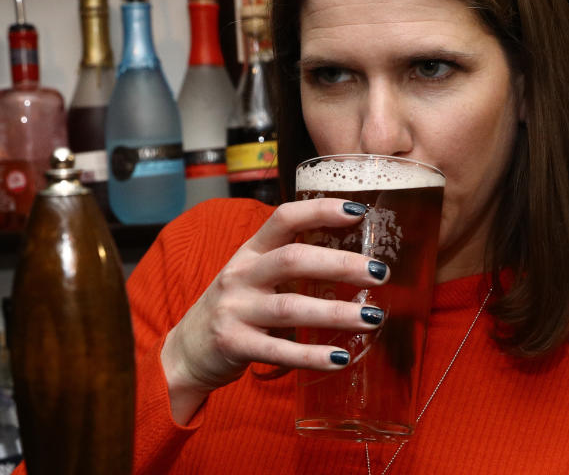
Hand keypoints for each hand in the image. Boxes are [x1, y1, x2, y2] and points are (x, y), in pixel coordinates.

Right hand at [160, 198, 388, 422]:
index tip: (358, 211)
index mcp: (251, 251)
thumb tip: (356, 257)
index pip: (284, 218)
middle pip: (293, 260)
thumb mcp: (256, 275)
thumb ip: (292, 264)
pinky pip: (278, 351)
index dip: (320, 210)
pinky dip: (312, 356)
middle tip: (380, 273)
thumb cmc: (238, 307)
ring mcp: (234, 310)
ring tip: (373, 318)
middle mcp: (241, 275)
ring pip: (290, 307)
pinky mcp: (233, 345)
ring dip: (336, 313)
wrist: (187, 351)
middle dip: (341, 264)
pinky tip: (341, 358)